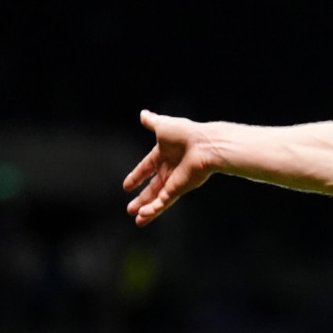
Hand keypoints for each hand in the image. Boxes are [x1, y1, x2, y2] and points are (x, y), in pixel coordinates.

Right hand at [123, 110, 214, 225]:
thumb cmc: (186, 133)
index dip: (136, 177)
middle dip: (142, 199)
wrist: (205, 145)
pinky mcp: (179, 188)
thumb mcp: (163, 126)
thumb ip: (152, 122)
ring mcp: (175, 180)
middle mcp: (169, 169)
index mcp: (163, 154)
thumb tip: (143, 113)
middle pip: (152, 188)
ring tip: (137, 219)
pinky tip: (144, 215)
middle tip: (130, 209)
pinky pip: (164, 201)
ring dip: (147, 209)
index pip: (146, 168)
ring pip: (158, 198)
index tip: (126, 186)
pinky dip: (154, 209)